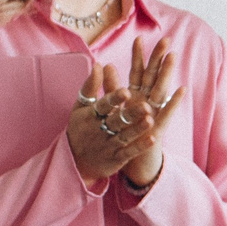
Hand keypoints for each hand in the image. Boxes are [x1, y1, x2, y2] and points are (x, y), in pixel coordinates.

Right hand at [65, 55, 175, 183]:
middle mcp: (99, 130)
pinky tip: (152, 139)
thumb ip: (90, 86)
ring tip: (150, 120)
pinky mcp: (116, 159)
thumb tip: (99, 64)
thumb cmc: (80, 128)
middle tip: (145, 106)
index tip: (126, 91)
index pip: (104, 105)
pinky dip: (140, 147)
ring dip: (138, 129)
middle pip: (117, 121)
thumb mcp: (80, 107)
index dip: (114, 99)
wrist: (74, 162)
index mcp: (91, 116)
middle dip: (130, 114)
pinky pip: (129, 153)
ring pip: (125, 136)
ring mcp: (108, 146)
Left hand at [118, 36, 181, 187]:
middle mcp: (147, 101)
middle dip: (159, 58)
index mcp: (136, 96)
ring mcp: (154, 113)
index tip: (139, 38)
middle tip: (166, 40)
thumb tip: (105, 65)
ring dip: (168, 73)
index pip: (137, 72)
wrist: (132, 160)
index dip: (138, 56)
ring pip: (162, 90)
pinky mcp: (158, 127)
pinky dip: (174, 102)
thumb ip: (111, 87)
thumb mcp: (114, 108)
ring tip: (173, 56)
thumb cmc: (124, 133)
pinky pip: (167, 113)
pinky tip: (181, 90)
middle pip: (153, 76)